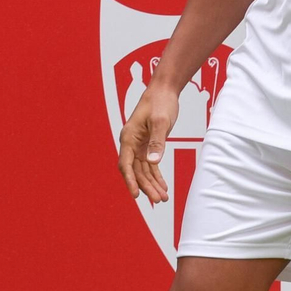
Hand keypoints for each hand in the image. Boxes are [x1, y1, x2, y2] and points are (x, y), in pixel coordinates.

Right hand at [118, 87, 178, 201]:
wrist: (164, 90)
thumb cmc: (160, 102)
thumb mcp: (160, 121)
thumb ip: (157, 142)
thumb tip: (153, 162)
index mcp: (128, 137)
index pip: (126, 164)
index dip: (130, 180)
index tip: (136, 195)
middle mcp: (131, 143)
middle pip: (136, 171)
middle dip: (146, 186)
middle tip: (159, 200)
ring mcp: (139, 145)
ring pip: (143, 170)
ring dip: (152, 184)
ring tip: (163, 198)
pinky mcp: (148, 145)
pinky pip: (150, 165)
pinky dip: (156, 176)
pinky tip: (163, 186)